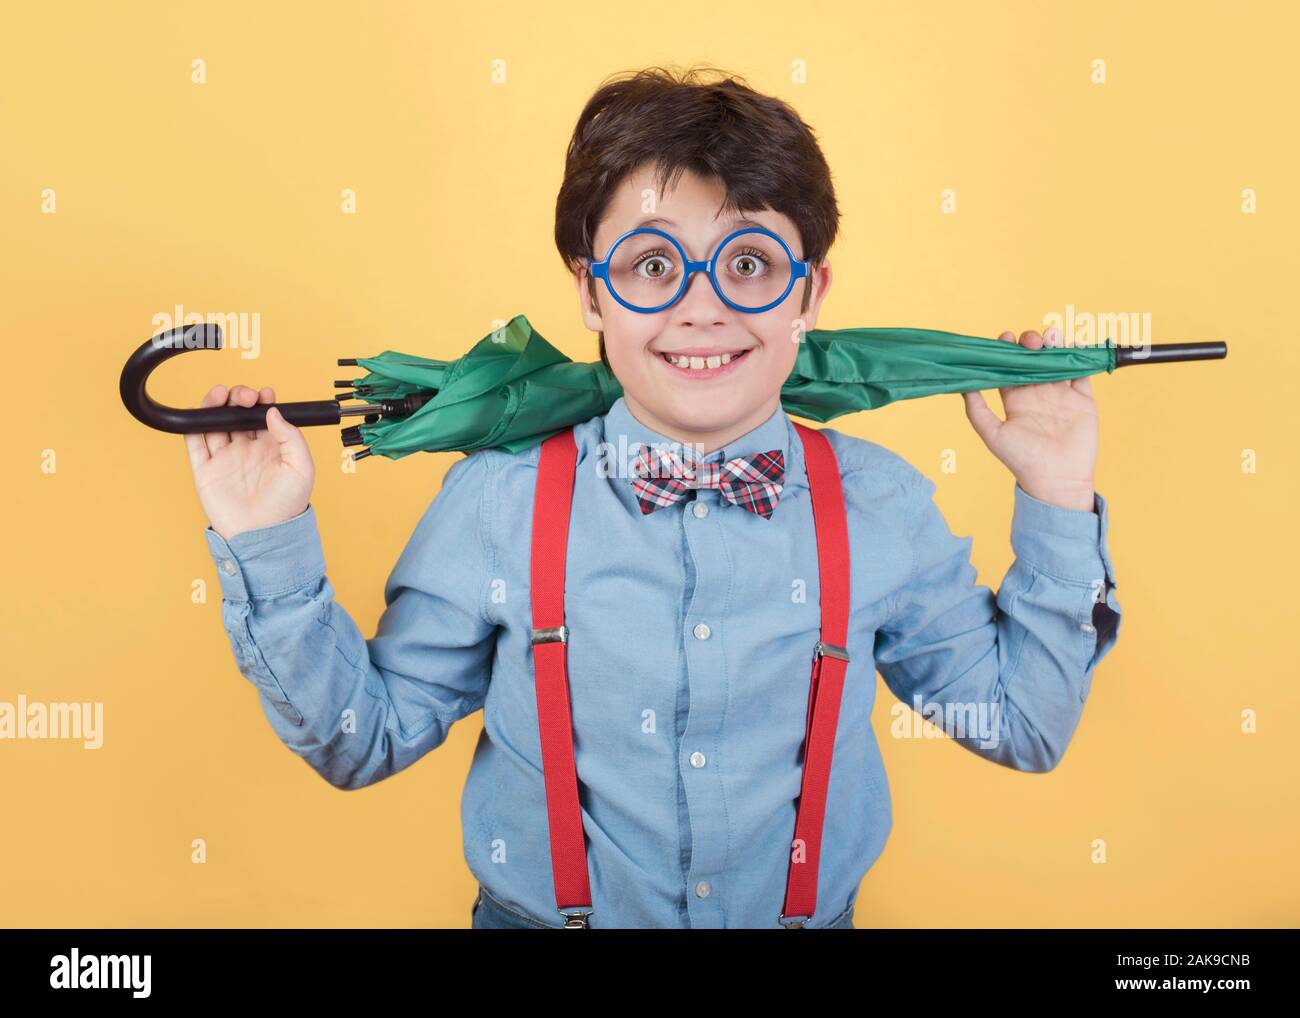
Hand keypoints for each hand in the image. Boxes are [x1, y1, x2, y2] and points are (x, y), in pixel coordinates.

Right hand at [184, 384, 315, 541]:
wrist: (263, 535)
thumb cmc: (287, 507)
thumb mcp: (302, 469)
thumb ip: (292, 438)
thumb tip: (274, 412)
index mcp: (271, 449)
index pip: (264, 416)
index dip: (263, 401)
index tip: (265, 394)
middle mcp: (247, 450)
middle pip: (238, 415)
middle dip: (239, 399)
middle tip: (245, 396)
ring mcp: (225, 459)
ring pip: (215, 424)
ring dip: (216, 405)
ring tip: (220, 394)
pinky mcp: (206, 471)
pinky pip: (195, 444)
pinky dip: (193, 426)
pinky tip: (201, 413)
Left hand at [961, 327, 1097, 511]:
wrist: (1056, 479)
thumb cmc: (1022, 460)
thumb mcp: (993, 435)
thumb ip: (977, 411)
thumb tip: (962, 386)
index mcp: (1016, 400)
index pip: (1010, 368)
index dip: (1007, 350)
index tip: (1004, 337)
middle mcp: (1038, 394)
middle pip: (1034, 359)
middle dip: (1031, 343)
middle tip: (1029, 340)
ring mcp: (1061, 396)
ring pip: (1058, 361)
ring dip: (1055, 344)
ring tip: (1050, 336)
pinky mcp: (1083, 400)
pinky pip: (1082, 373)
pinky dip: (1079, 357)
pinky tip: (1071, 345)